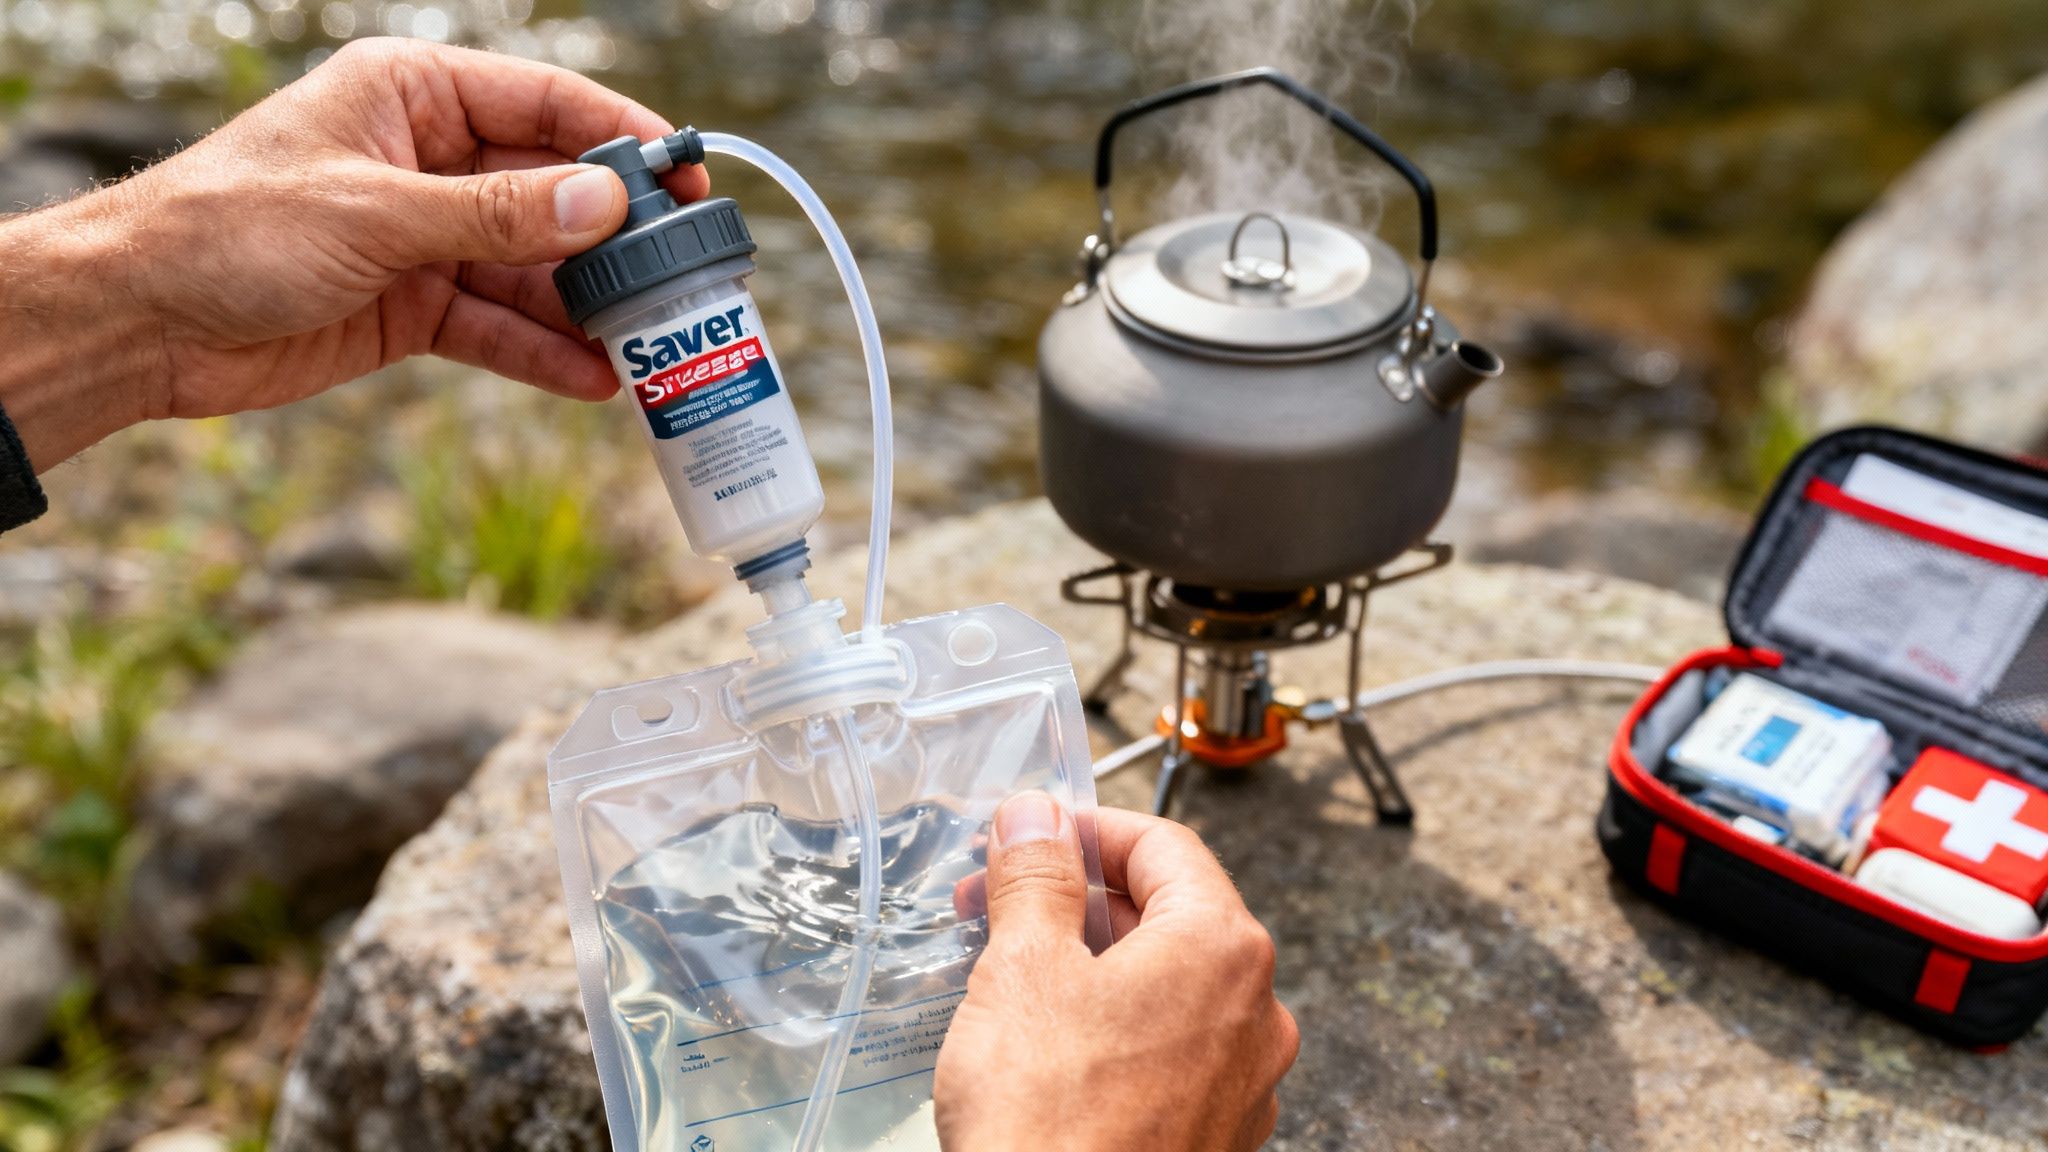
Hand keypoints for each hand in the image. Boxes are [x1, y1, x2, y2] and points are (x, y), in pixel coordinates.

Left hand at [0, 37, 707, 469]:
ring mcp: (425, 236)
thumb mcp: (374, 214)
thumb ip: (494, 213)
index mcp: (414, 96)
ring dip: (587, 307)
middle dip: (616, 238)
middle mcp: (429, 160)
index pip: (545, 104)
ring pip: (533, 267)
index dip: (622, 141)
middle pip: (552, 192)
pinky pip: (497, 325)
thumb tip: (601, 206)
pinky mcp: (414, 305)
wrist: (140, 321)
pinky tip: (594, 381)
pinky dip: (542, 353)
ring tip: (652, 343)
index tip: (686, 177)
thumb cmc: (231, 230)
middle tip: (686, 276)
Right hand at [935, 796, 1298, 1151]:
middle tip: (1000, 902)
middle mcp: (1255, 1011)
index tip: (1034, 834)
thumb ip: (1036, 877)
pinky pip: (1170, 1050)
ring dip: (1093, 962)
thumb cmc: (1050, 1120)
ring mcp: (1243, 1081)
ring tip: (1012, 971)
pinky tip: (1049, 1042)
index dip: (1090, 830)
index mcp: (1222, 948)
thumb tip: (1037, 818)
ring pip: (1167, 986)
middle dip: (1079, 899)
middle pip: (1170, 914)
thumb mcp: (1023, 968)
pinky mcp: (1216, 1135)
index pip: (1165, 846)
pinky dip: (1115, 1025)